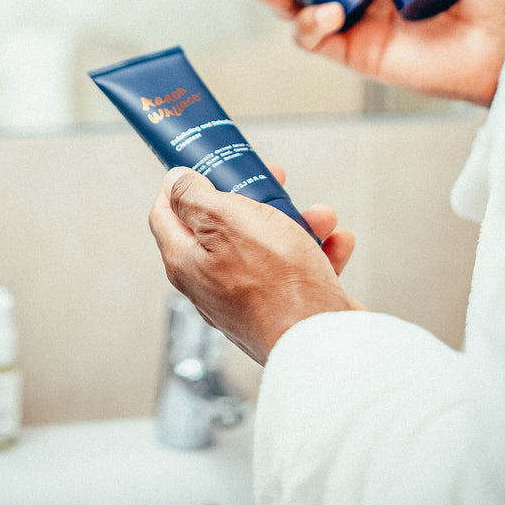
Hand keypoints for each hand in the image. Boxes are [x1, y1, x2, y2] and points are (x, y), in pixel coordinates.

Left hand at [149, 163, 362, 365]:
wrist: (321, 340)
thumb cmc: (274, 283)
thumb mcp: (226, 220)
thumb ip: (195, 197)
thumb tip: (175, 181)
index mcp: (186, 262)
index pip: (165, 215)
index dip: (179, 185)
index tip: (201, 165)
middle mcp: (211, 284)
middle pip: (223, 226)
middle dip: (254, 197)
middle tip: (274, 177)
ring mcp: (247, 299)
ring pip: (267, 245)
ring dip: (296, 222)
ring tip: (321, 216)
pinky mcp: (281, 310)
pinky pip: (296, 271)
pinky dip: (317, 253)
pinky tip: (338, 242)